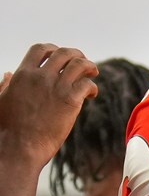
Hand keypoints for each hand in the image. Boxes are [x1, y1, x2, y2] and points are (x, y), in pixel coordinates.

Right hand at [0, 44, 98, 164]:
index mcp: (23, 74)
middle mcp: (41, 77)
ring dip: (89, 66)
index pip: (41, 49)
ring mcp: (56, 87)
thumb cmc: (8, 128)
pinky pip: (88, 84)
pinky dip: (93, 87)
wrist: (19, 146)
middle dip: (77, 55)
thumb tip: (9, 74)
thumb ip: (7, 84)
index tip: (60, 59)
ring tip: (93, 73)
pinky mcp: (70, 101)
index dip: (54, 50)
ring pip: (80, 64)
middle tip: (83, 64)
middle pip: (64, 53)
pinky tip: (91, 95)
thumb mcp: (2, 99)